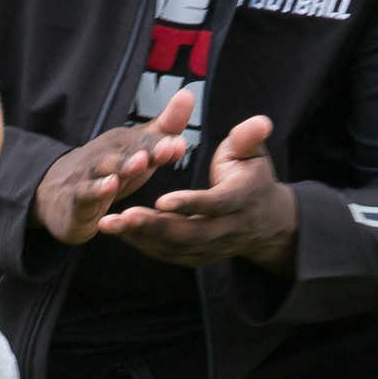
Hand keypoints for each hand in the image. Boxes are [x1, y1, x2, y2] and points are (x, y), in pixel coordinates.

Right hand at [34, 90, 194, 244]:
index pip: (146, 141)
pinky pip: (86, 193)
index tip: (180, 144)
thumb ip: (165, 127)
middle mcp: (106, 154)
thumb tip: (188, 93)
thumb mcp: (139, 150)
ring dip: (123, 165)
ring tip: (140, 162)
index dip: (162, 143)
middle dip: (148, 148)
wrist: (56, 192)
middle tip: (168, 148)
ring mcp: (88, 175)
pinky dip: (96, 190)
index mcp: (123, 144)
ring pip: (105, 168)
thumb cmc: (109, 170)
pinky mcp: (75, 200)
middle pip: (128, 150)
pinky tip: (109, 188)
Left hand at [95, 114, 298, 270]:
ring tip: (110, 223)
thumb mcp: (253, 154)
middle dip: (155, 227)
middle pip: (190, 233)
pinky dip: (142, 244)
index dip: (190, 204)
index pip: (215, 204)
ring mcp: (213, 247)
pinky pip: (168, 254)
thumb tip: (260, 121)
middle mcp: (228, 229)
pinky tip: (118, 230)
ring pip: (175, 247)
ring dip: (141, 237)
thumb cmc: (252, 177)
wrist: (267, 222)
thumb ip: (248, 138)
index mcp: (242, 200)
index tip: (161, 200)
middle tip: (122, 216)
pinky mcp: (198, 257)